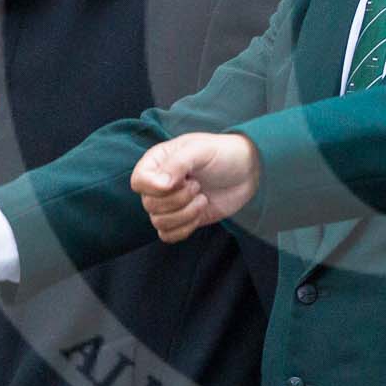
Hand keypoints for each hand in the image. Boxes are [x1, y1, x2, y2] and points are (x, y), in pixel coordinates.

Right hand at [131, 133, 261, 242]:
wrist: (247, 172)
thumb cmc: (223, 154)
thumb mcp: (200, 150)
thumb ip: (177, 164)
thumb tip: (159, 185)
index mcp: (158, 162)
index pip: (138, 181)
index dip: (153, 187)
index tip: (179, 182)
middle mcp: (158, 184)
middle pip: (149, 204)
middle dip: (177, 199)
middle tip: (197, 186)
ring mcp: (169, 203)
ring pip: (158, 222)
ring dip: (184, 214)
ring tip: (202, 198)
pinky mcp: (182, 219)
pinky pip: (168, 235)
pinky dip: (185, 228)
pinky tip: (200, 213)